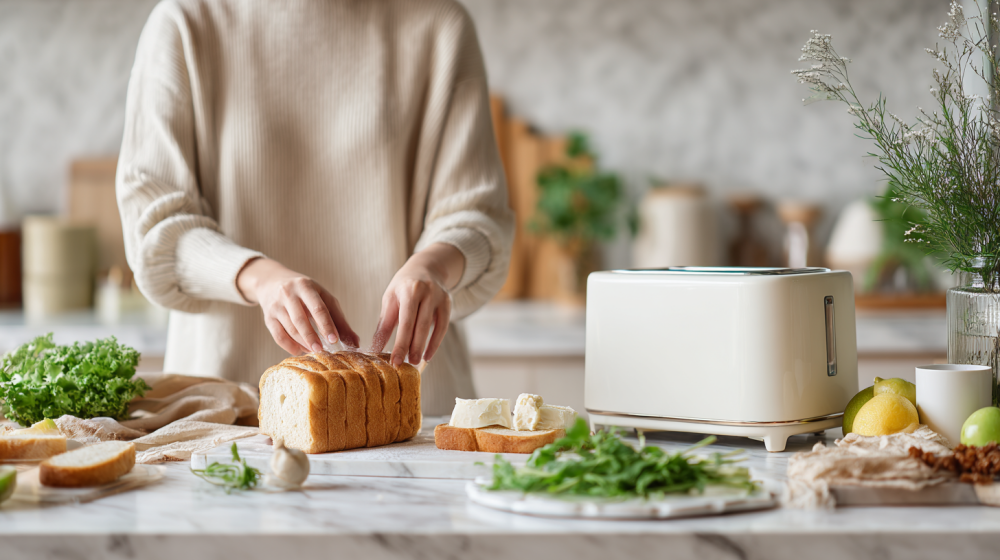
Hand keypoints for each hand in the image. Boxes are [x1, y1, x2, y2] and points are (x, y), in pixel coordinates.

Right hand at [237, 258, 358, 354]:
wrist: (272, 281)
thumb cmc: (306, 293)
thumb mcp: (323, 298)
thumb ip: (339, 319)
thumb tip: (355, 342)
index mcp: (306, 286)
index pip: (318, 308)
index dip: (326, 325)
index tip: (335, 340)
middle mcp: (288, 294)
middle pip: (301, 319)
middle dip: (312, 337)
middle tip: (322, 351)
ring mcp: (276, 306)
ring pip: (290, 329)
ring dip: (303, 343)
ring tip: (314, 350)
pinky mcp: (268, 317)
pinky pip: (278, 336)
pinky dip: (290, 346)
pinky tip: (300, 350)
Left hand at [372, 243, 464, 365]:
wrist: (426, 267)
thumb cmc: (403, 286)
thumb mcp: (391, 299)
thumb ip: (385, 324)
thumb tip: (375, 348)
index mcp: (410, 290)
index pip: (405, 321)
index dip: (400, 343)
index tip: (394, 361)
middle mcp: (427, 292)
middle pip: (420, 325)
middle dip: (413, 347)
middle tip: (405, 365)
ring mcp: (440, 297)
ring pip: (432, 327)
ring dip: (424, 347)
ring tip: (415, 362)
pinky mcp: (448, 304)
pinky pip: (443, 327)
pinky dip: (435, 343)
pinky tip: (428, 355)